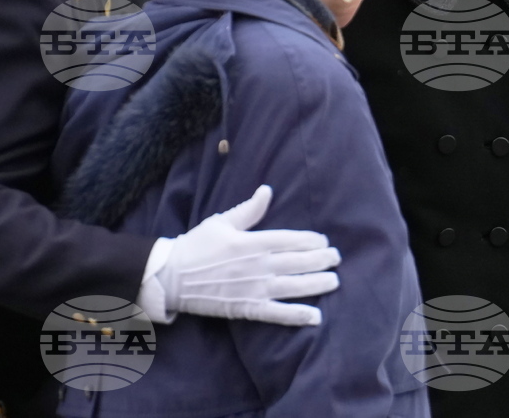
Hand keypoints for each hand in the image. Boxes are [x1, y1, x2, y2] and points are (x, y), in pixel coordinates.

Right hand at [158, 185, 340, 325]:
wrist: (171, 276)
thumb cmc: (197, 245)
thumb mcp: (222, 221)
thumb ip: (249, 209)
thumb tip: (267, 190)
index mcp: (252, 242)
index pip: (290, 239)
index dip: (311, 240)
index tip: (325, 241)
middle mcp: (258, 265)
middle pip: (298, 262)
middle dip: (322, 260)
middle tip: (337, 259)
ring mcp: (254, 288)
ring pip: (293, 286)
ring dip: (317, 284)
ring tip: (335, 282)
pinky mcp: (247, 308)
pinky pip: (277, 314)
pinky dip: (297, 315)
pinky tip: (316, 317)